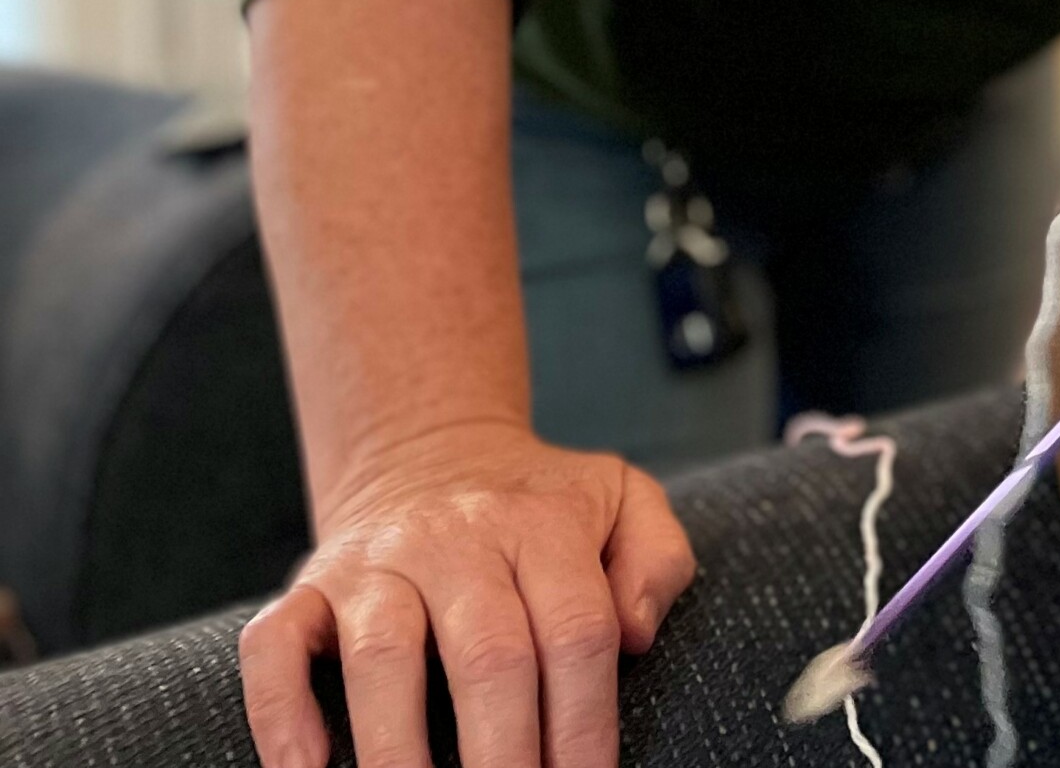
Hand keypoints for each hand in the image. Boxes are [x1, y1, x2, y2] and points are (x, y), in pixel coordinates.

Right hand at [238, 419, 694, 767]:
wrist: (428, 449)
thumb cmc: (539, 506)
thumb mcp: (623, 502)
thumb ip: (655, 560)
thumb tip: (634, 633)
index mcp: (541, 525)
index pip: (575, 632)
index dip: (585, 723)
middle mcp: (455, 539)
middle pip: (488, 655)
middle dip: (504, 757)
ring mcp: (375, 564)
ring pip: (382, 656)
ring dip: (399, 752)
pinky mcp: (307, 588)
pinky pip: (275, 647)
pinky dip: (282, 714)